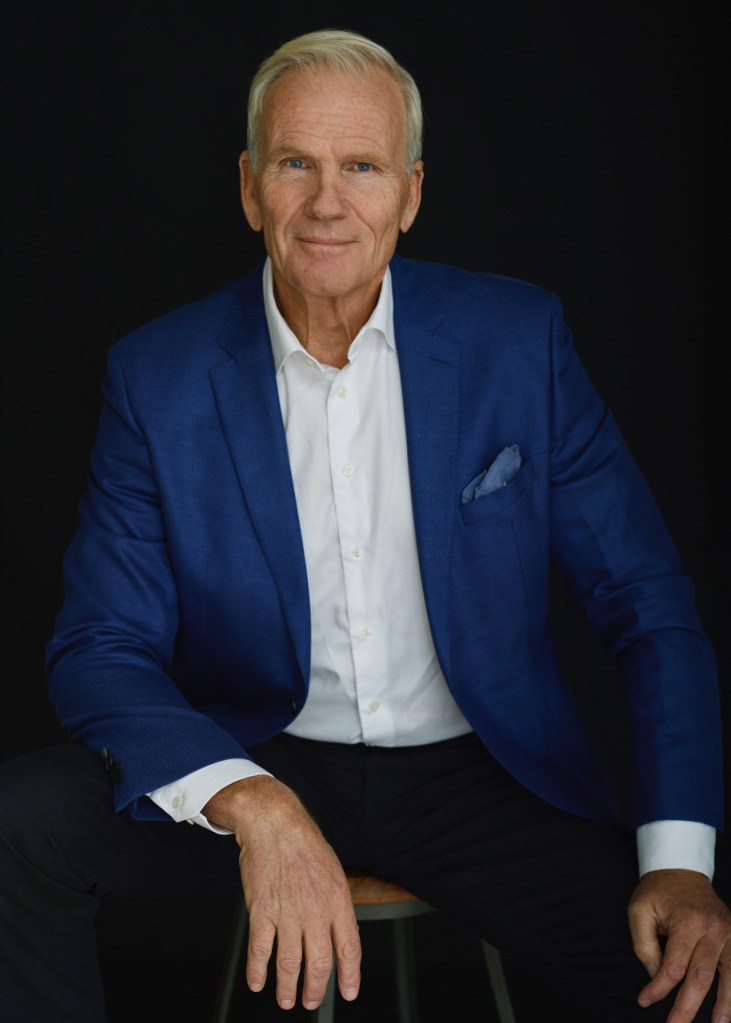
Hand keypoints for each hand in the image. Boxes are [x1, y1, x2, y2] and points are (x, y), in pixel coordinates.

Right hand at [203, 775, 360, 1010]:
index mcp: (338, 900)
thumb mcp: (333, 871)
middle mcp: (316, 911)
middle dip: (315, 990)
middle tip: (311, 1002)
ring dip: (287, 989)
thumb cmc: (304, 844)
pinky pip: (260, 951)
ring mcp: (288, 913)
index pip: (349, 948)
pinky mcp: (261, 911)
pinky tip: (258, 982)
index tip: (348, 993)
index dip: (349, 976)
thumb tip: (339, 933)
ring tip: (286, 1001)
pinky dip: (257, 972)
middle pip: (319, 964)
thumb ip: (336, 904)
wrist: (275, 824)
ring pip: (289, 965)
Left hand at [628, 868, 730, 1021]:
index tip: (644, 1000)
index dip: (658, 988)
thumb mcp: (639, 911)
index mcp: (687, 921)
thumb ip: (645, 947)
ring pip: (728, 977)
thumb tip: (656, 978)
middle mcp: (712, 929)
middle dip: (687, 1007)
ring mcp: (728, 933)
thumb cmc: (657, 891)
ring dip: (723, 1005)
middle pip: (701, 978)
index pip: (673, 967)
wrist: (681, 869)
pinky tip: (730, 1007)